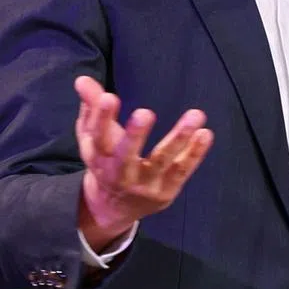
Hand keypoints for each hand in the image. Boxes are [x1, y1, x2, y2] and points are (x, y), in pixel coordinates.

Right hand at [74, 76, 212, 251]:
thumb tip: (83, 79)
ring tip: (196, 114)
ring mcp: (144, 185)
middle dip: (134, 136)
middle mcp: (119, 174)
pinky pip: (182, 171)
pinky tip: (205, 133)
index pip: (98, 138)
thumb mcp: (94, 138)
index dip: (101, 118)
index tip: (109, 96)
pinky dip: (195, 153)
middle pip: (125, 156)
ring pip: (161, 161)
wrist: (114, 209)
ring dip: (179, 138)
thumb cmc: (106, 162)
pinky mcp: (166, 191)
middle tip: (144, 113)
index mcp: (98, 158)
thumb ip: (91, 109)